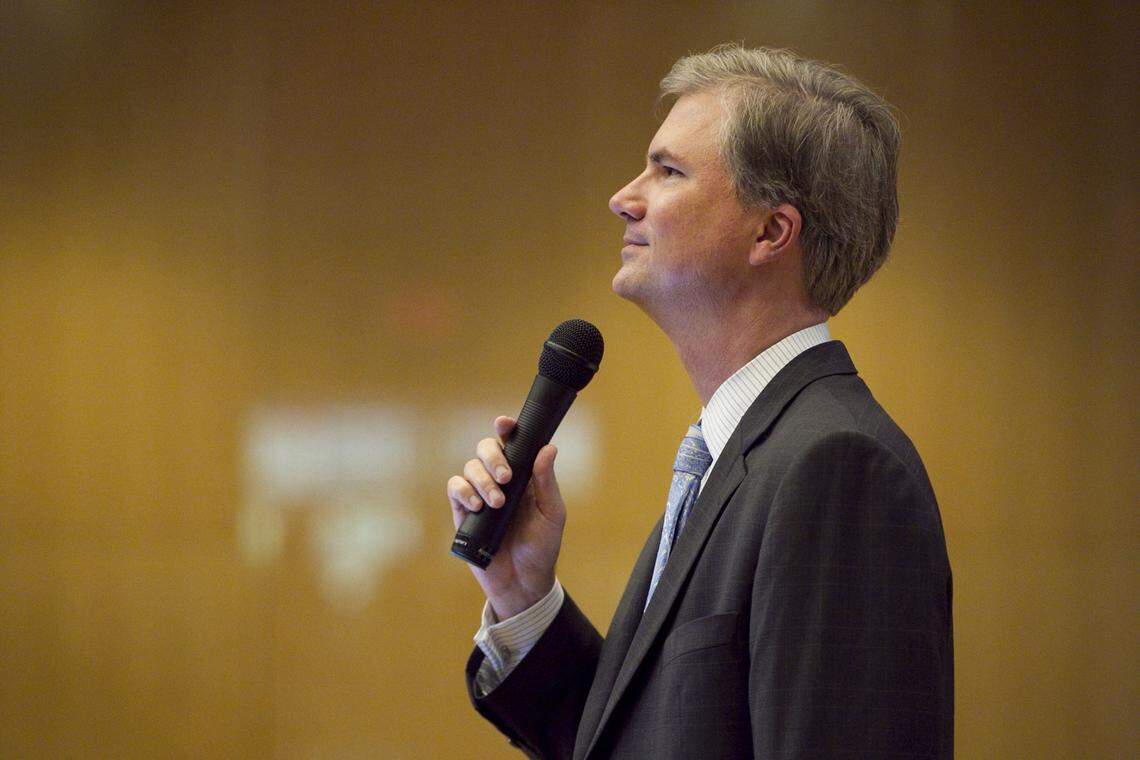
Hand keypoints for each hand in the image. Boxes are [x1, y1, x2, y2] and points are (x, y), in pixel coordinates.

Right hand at [447, 416, 565, 618]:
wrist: (523, 582)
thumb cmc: (542, 547)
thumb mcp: (552, 514)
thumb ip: (546, 481)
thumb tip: (548, 448)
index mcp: (524, 476)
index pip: (513, 445)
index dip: (506, 429)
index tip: (504, 423)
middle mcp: (500, 480)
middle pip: (486, 449)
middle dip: (493, 457)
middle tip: (507, 477)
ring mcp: (480, 495)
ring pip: (470, 467)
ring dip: (482, 479)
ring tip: (497, 503)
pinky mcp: (464, 512)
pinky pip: (455, 488)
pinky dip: (464, 491)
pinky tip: (477, 505)